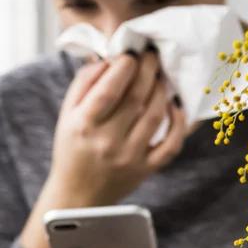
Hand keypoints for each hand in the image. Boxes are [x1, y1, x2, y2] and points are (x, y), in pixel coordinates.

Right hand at [18, 50, 186, 247]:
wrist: (78, 195)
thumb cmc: (72, 147)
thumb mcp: (67, 114)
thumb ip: (85, 82)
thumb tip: (110, 57)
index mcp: (83, 125)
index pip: (108, 90)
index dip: (124, 66)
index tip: (132, 53)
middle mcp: (107, 142)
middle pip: (136, 98)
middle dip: (148, 70)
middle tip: (153, 55)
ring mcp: (129, 158)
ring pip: (155, 116)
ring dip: (162, 90)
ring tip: (161, 77)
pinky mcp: (145, 170)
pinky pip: (171, 145)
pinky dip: (179, 123)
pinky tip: (176, 105)